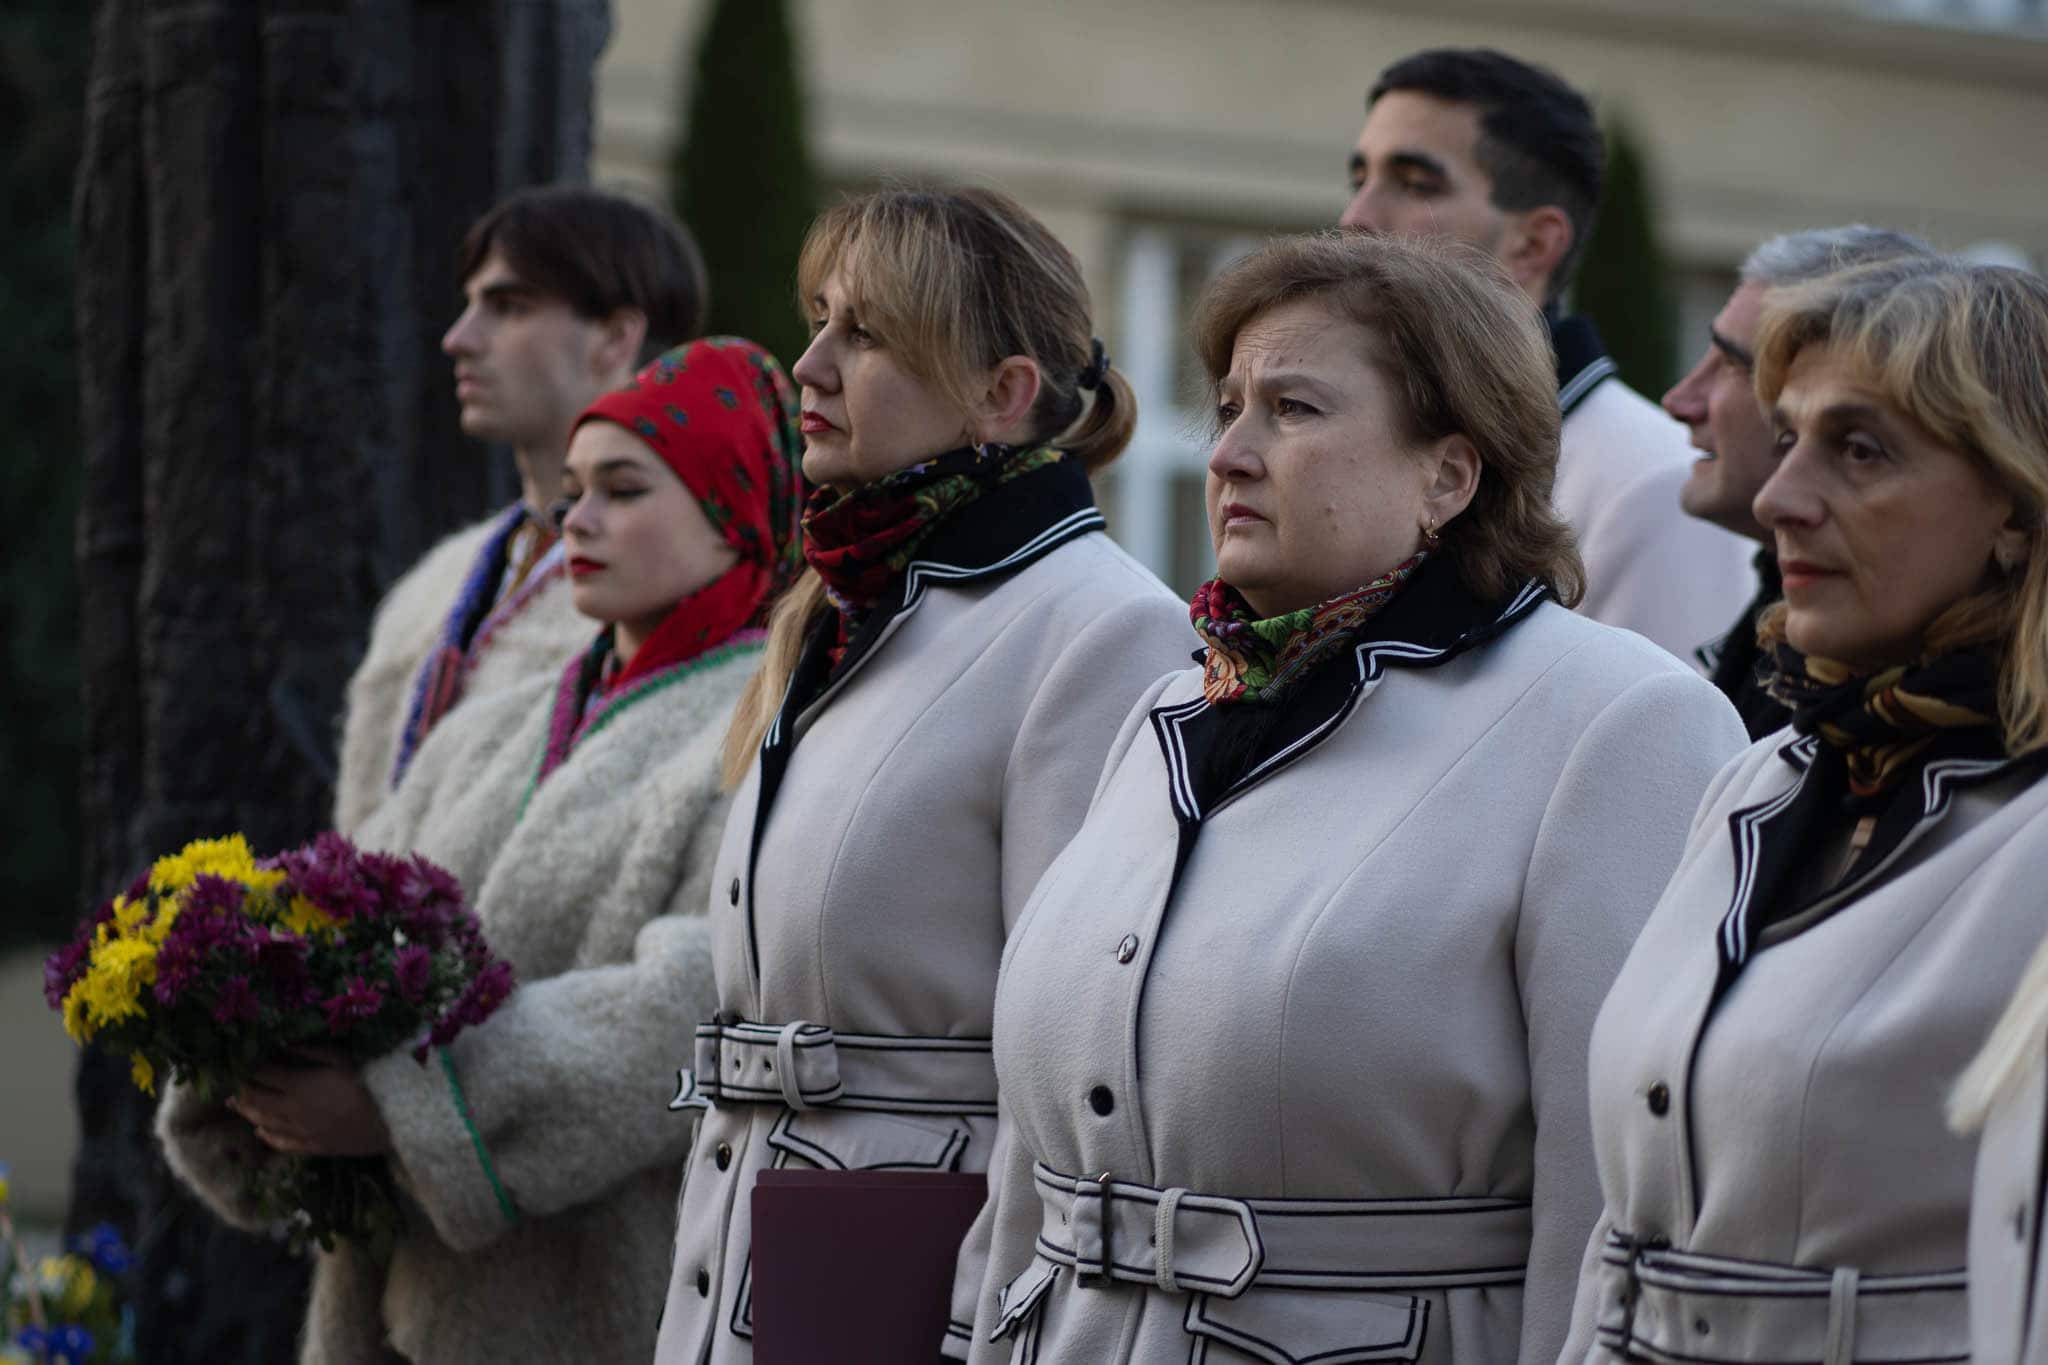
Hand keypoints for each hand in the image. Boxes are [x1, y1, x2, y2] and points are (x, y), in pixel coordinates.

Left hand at [230, 1053, 391, 1156]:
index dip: (248, 1067)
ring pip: (264, 1123)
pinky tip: (261, 1133)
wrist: (389, 1123)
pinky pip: (281, 1144)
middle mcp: (292, 1110)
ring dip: (248, 1113)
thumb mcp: (343, 1060)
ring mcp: (300, 1131)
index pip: (263, 1075)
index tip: (238, 1060)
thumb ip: (312, 1052)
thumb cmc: (369, 1084)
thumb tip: (286, 1044)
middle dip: (240, 1091)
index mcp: (299, 1086)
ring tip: (237, 1105)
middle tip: (229, 1083)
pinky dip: (267, 1137)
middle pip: (256, 1101)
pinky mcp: (312, 1146)